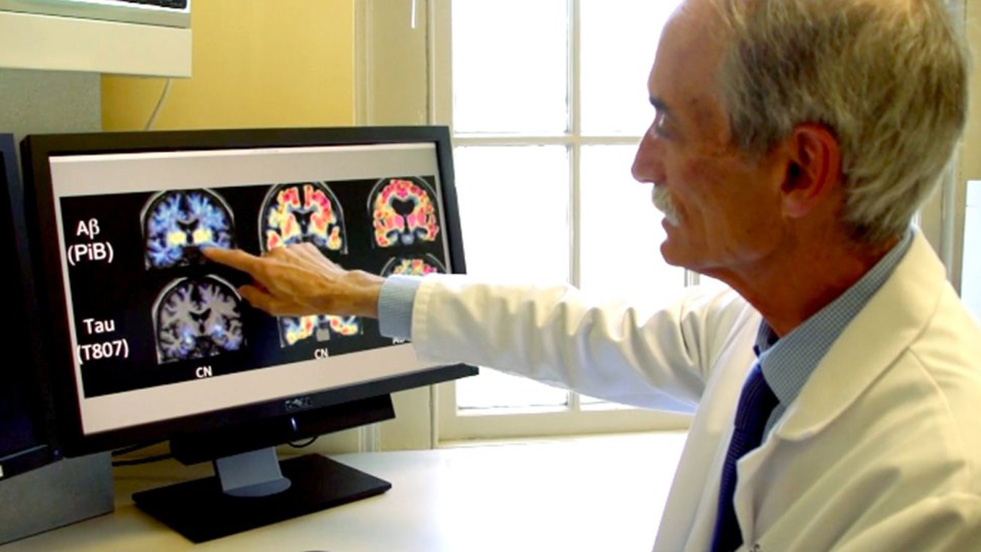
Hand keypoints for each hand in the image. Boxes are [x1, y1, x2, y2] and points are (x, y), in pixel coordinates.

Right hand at [202, 244, 384, 317]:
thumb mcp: (276, 307)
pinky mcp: (304, 246)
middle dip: (265, 276)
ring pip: (278, 259)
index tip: (208, 250)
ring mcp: (291, 248)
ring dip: (283, 270)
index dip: (220, 255)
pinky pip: (293, 255)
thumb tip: (246, 289)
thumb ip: (255, 297)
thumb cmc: (308, 301)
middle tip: (279, 291)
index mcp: (266, 269)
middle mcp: (276, 254)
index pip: (237, 259)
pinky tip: (306, 277)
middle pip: (261, 264)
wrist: (337, 290)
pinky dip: (295, 265)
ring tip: (298, 286)